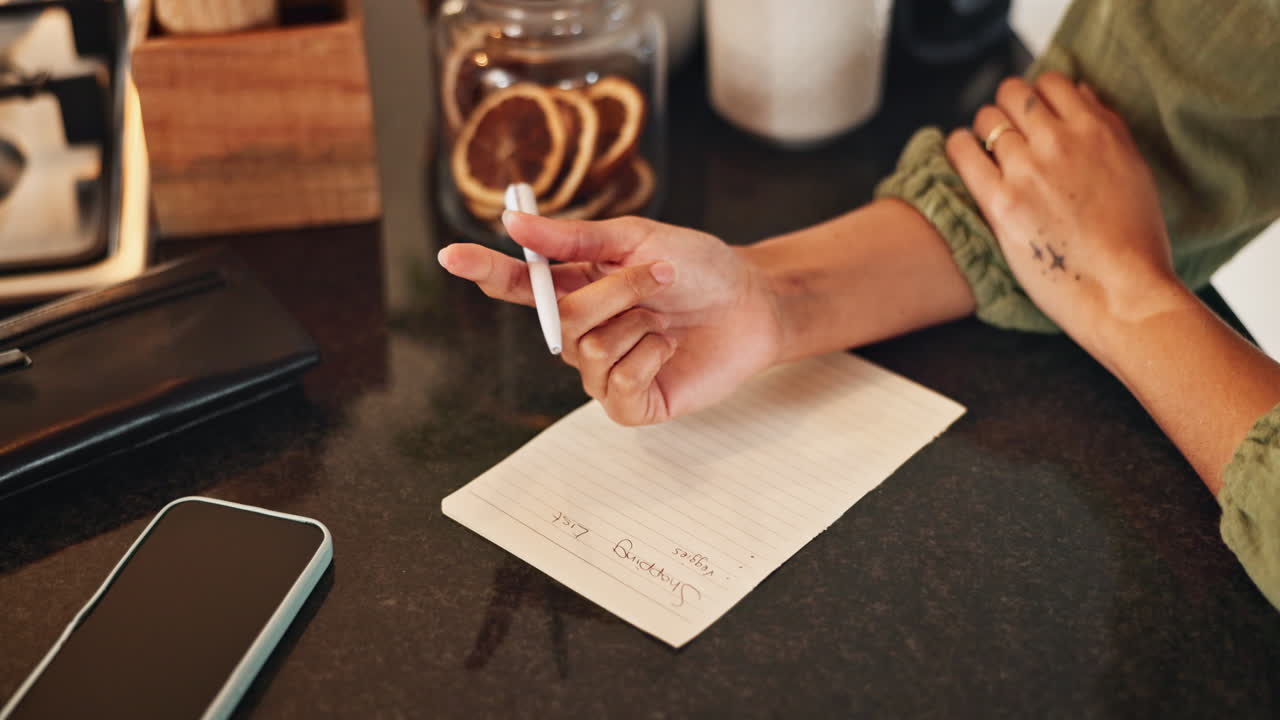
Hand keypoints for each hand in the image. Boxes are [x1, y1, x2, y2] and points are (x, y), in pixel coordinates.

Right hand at [438, 214, 781, 424]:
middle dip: (615, 292)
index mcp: (576, 286)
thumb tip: (513, 223)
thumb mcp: (637, 239)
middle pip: (561, 320)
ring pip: (588, 351)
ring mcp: (602, 371)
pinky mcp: (630, 404)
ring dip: (639, 322)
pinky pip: (615, 387)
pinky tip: (668, 348)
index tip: (450, 255)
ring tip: (668, 315)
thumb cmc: (698, 268)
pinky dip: (648, 359)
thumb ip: (574, 239)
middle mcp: (581, 332)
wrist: (752, 303)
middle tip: (660, 274)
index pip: (518, 284)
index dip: (484, 270)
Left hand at [945, 72, 1182, 352]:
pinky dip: (958, 147)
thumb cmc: (1134, 238)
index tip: (1032, 113)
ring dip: (982, 131)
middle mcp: (1060, 141)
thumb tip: (1079, 92)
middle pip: (1012, 94)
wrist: (1122, 290)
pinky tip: (961, 155)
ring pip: (986, 120)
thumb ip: (1105, 125)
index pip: (1051, 82)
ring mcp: (1028, 170)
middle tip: (1004, 131)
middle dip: (1006, 109)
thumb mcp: (1132, 168)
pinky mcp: (1001, 202)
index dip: (1037, 95)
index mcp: (1097, 130)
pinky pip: (962, 152)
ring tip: (984, 149)